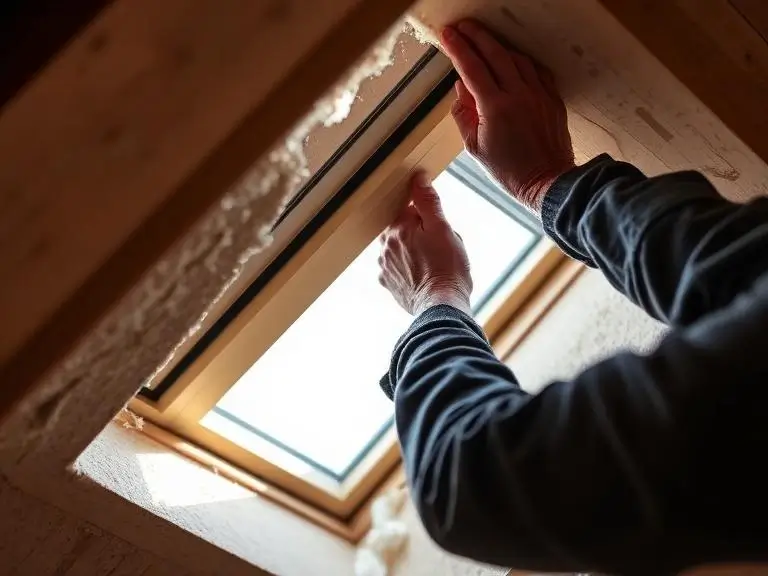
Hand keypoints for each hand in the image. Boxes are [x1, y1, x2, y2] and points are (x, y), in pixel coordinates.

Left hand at [378, 172, 471, 316]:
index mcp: (398, 228)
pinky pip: (398, 268)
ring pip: (400, 248)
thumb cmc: (447, 268)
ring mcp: (384, 267)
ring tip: (433, 263)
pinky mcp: (389, 284)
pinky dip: (409, 269)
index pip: (410, 209)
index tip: (438, 226)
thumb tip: (418, 179)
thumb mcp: (444, 229)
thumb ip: (428, 202)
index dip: (428, 216)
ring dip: (413, 250)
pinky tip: (423, 275)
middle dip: (420, 233)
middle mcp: (385, 246)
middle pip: (403, 229)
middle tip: (440, 247)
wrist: (441, 307)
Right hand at [441, 20, 574, 211]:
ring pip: (517, 58)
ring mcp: (539, 94)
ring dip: (498, 46)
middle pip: (495, 53)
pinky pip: (536, 70)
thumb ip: (463, 114)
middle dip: (476, 36)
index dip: (457, 48)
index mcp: (495, 107)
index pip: (471, 68)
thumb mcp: (474, 147)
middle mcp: (518, 94)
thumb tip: (460, 87)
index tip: (447, 35)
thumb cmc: (509, 170)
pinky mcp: (552, 98)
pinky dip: (521, 61)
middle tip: (462, 26)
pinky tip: (513, 60)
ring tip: (485, 41)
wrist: (547, 182)